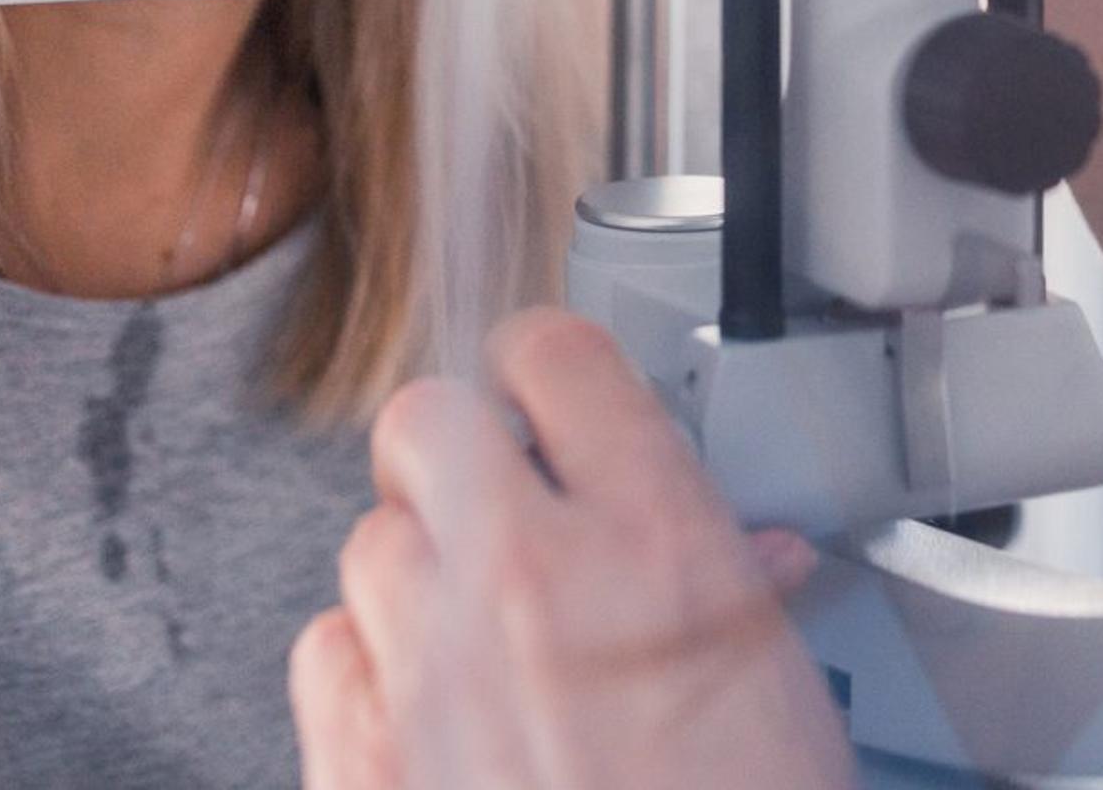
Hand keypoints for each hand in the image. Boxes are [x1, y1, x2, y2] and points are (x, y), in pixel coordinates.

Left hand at [291, 311, 851, 789]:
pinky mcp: (360, 759)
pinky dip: (365, 667)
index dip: (552, 373)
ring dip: (416, 571)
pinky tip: (425, 704)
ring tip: (479, 631)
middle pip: (426, 421)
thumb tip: (739, 553)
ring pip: (368, 539)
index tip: (556, 397)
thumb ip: (731, 586)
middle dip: (459, 455)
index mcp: (657, 542)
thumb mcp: (780, 685)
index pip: (557, 354)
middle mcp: (529, 580)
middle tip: (505, 506)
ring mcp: (428, 670)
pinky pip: (322, 649)